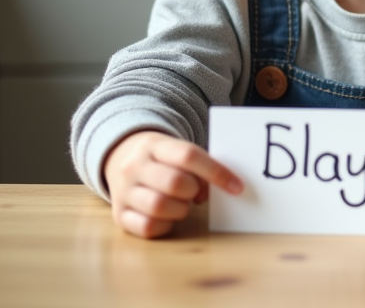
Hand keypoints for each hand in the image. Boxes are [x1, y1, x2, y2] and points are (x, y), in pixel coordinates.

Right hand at [103, 130, 242, 238]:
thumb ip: (200, 165)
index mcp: (154, 146)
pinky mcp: (119, 215)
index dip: (217, 172)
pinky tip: (169, 217)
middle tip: (195, 193)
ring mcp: (123, 192)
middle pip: (174, 182)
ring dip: (181, 209)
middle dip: (194, 191)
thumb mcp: (177, 150)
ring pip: (158, 206)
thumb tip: (224, 188)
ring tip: (182, 204)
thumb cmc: (162, 158)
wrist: (120, 156)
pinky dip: (166, 225)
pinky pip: (147, 227)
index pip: (189, 155)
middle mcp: (134, 167)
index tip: (237, 187)